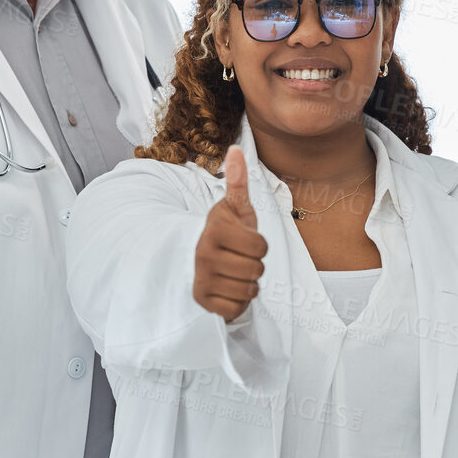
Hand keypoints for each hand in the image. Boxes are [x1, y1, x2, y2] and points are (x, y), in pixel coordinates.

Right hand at [193, 145, 266, 320]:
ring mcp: (201, 279)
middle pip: (257, 270)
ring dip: (247, 284)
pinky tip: (226, 289)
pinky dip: (237, 302)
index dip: (259, 246)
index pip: (261, 247)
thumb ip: (238, 181)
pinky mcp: (201, 301)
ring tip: (233, 273)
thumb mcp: (234, 208)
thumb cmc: (225, 233)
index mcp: (215, 229)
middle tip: (238, 259)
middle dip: (254, 266)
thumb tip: (236, 149)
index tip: (244, 241)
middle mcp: (204, 254)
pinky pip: (237, 308)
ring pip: (249, 291)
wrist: (196, 258)